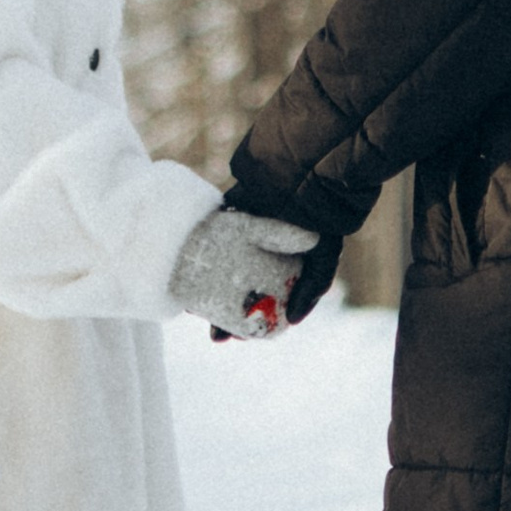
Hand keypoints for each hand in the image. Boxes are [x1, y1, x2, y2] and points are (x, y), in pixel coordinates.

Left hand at [169, 205, 317, 340]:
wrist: (304, 172)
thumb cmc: (319, 217)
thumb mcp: (325, 258)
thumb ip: (312, 289)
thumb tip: (293, 321)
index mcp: (283, 267)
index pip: (263, 301)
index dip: (253, 321)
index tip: (242, 337)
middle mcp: (260, 254)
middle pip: (238, 290)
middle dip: (225, 314)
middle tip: (216, 334)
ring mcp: (241, 236)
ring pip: (220, 270)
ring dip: (207, 291)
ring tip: (195, 312)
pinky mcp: (226, 216)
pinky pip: (208, 240)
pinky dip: (197, 257)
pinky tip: (185, 275)